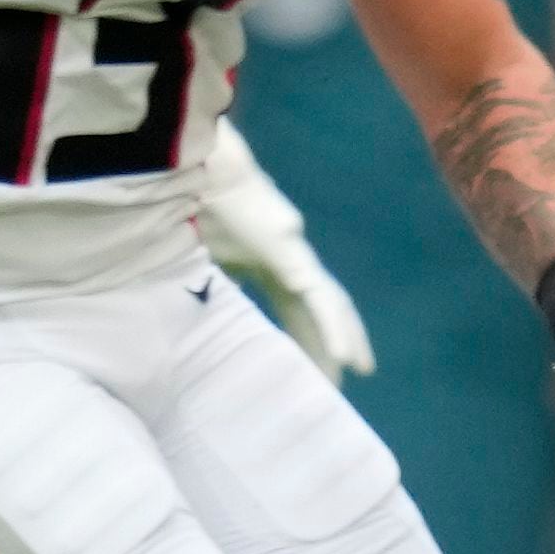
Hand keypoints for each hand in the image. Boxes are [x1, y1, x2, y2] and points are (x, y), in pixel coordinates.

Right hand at [195, 122, 371, 379]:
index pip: (294, 307)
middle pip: (323, 309)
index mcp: (268, 264)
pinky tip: (345, 356)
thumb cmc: (195, 211)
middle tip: (345, 376)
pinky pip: (322, 300)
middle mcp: (291, 262)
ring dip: (347, 338)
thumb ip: (212, 281)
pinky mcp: (295, 258)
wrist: (201, 177)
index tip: (310, 364)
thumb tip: (200, 307)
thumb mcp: (201, 259)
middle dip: (334, 340)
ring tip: (359, 369)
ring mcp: (297, 258)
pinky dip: (333, 329)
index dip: (306, 334)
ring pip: (332, 305)